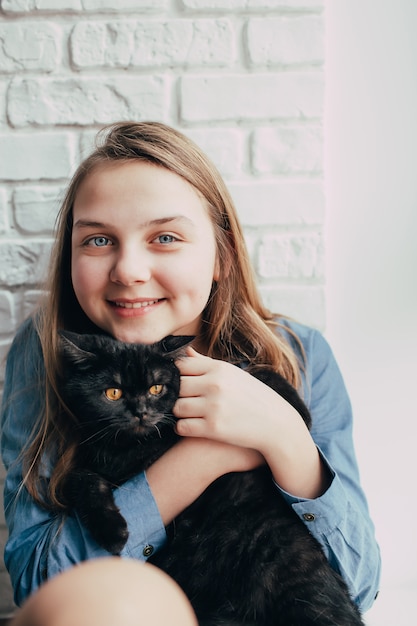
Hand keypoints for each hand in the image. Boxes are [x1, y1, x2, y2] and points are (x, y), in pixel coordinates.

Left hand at [174, 347, 292, 453]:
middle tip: (185, 401)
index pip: (181, 366)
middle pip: (176, 386)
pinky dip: (183, 428)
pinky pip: (182, 426)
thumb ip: (207, 363)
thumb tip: (186, 351)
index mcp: (219, 368)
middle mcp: (215, 384)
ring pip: (176, 407)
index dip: (177, 376)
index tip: (182, 384)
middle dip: (176, 395)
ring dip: (179, 413)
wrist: (277, 424)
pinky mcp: (213, 428)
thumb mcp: (234, 374)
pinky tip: (192, 427)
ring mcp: (213, 406)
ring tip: (190, 414)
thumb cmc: (254, 397)